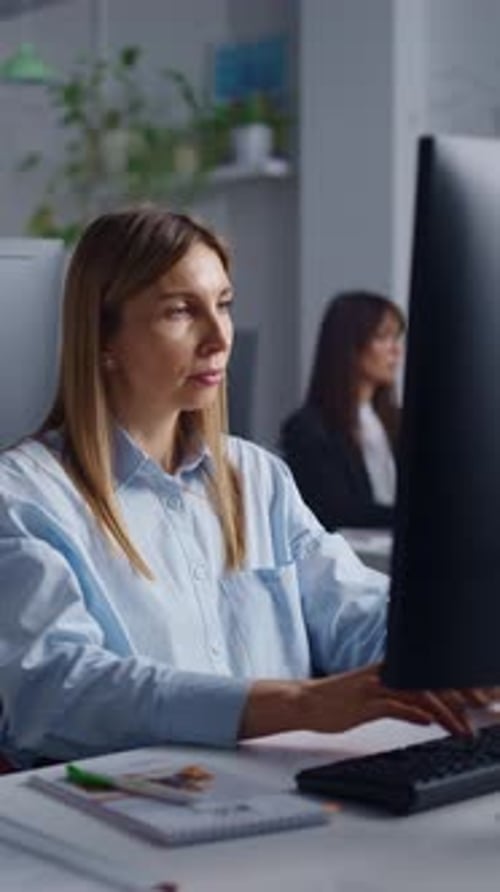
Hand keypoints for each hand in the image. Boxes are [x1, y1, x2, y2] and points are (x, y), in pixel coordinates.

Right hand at [239, 665, 499, 739]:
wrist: (306, 702)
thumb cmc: (339, 702)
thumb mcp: (375, 701)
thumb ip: (402, 704)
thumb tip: (428, 715)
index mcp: (390, 669)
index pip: (430, 674)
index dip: (457, 686)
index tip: (478, 700)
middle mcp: (386, 673)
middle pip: (431, 681)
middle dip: (460, 698)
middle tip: (481, 712)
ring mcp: (375, 687)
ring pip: (419, 695)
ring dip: (446, 713)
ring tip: (462, 730)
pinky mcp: (365, 703)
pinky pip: (396, 706)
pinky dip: (416, 714)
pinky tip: (429, 723)